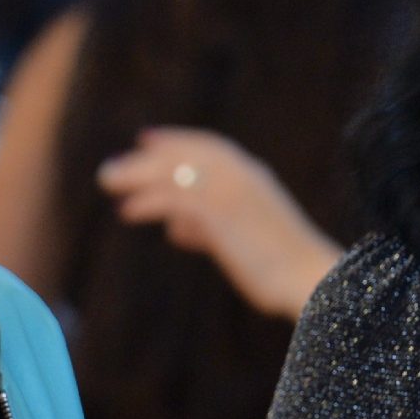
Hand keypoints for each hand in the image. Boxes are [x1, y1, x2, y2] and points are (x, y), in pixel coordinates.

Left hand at [97, 127, 342, 319]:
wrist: (311, 279)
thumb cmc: (282, 265)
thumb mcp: (243, 237)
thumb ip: (208, 226)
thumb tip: (176, 228)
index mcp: (253, 176)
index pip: (208, 146)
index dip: (176, 141)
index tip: (147, 139)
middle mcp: (242, 175)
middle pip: (184, 154)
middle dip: (145, 158)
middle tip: (112, 167)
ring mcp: (232, 191)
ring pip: (173, 172)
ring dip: (136, 175)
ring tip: (108, 182)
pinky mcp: (221, 212)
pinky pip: (174, 199)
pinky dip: (149, 202)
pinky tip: (129, 211)